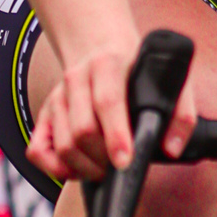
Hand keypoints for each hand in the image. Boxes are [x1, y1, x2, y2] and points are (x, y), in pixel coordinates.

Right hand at [27, 42, 202, 181]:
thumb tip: (172, 149)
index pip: (107, 101)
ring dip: (84, 168)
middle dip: (102, 159)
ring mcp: (57, 97)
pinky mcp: (45, 114)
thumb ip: (180, 113)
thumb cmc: (136, 68)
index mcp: (107, 65)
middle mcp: (76, 79)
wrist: (100, 45)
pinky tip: (77, 169)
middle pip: (81, 131)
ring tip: (103, 170)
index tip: (125, 160)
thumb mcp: (167, 78)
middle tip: (120, 168)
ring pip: (62, 145)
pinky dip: (54, 168)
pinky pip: (37, 150)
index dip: (115, 135)